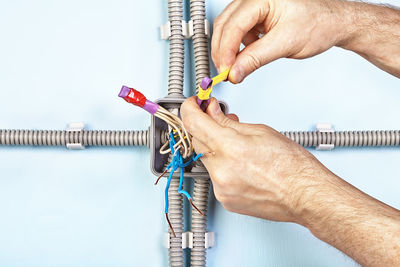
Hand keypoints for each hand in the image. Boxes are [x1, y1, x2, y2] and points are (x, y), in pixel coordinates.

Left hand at [181, 97, 399, 265]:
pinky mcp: (225, 200)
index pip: (193, 122)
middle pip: (197, 141)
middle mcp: (221, 170)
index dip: (189, 108)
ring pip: (206, 159)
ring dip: (215, 148)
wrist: (305, 196)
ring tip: (236, 143)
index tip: (193, 104)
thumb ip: (228, 123)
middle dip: (204, 127)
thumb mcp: (260, 131)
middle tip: (216, 117)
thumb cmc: (292, 166)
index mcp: (230, 148)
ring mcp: (221, 188)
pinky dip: (222, 166)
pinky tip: (239, 163)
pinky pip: (215, 176)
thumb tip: (211, 113)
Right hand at [212, 0, 348, 82]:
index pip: (234, 25)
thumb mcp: (285, 44)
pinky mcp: (256, 16)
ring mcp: (254, 6)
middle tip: (225, 72)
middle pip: (224, 24)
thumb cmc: (319, 24)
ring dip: (228, 50)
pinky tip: (244, 57)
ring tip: (235, 67)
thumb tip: (235, 72)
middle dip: (222, 51)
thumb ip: (256, 58)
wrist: (333, 23)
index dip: (225, 50)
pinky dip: (237, 47)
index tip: (225, 71)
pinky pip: (238, 32)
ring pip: (228, 28)